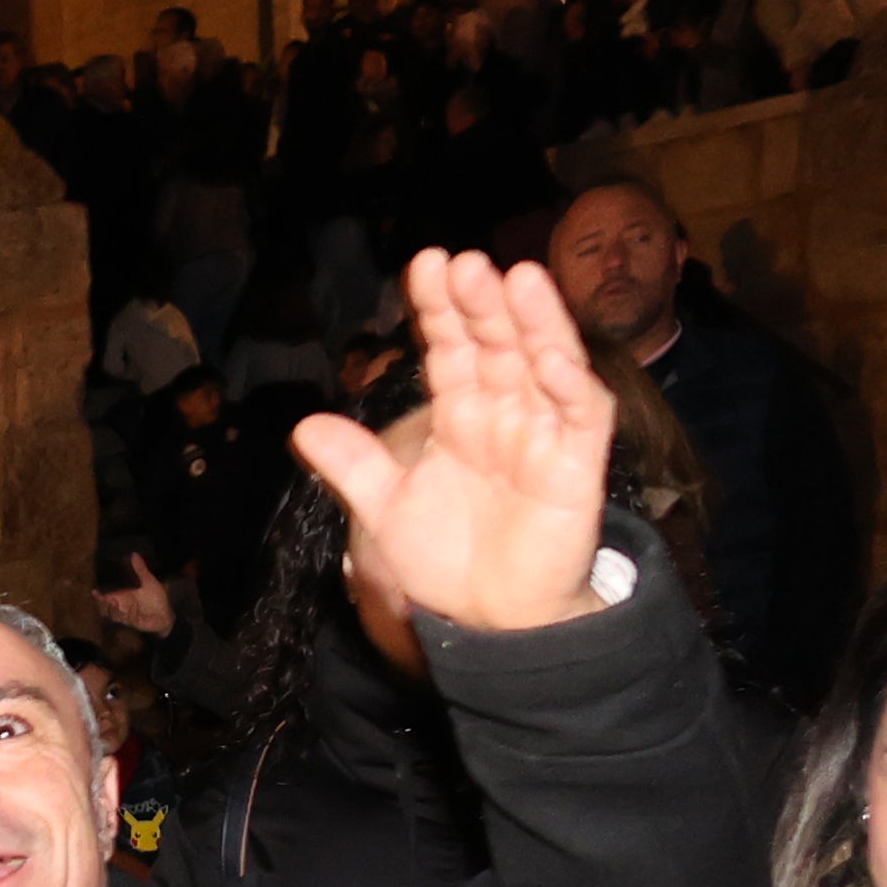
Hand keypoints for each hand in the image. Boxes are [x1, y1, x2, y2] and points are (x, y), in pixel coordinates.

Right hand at [97, 550, 176, 637]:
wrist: (166, 613)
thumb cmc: (156, 598)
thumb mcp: (148, 581)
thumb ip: (140, 569)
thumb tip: (134, 554)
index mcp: (123, 597)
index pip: (106, 598)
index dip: (98, 597)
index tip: (94, 592)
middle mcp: (123, 607)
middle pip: (106, 609)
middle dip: (103, 605)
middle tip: (105, 598)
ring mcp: (128, 616)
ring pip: (115, 615)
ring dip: (114, 610)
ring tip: (113, 601)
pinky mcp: (135, 622)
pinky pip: (129, 619)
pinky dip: (129, 614)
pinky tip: (132, 607)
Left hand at [295, 250, 612, 634]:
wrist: (493, 623)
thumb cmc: (450, 564)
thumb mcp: (388, 511)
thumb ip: (354, 466)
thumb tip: (305, 426)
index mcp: (459, 415)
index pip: (450, 348)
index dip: (438, 309)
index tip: (425, 265)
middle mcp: (503, 413)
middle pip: (495, 344)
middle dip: (480, 304)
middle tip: (463, 263)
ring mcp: (544, 433)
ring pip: (542, 363)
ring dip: (532, 322)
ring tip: (515, 277)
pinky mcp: (577, 463)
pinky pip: (581, 414)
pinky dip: (569, 383)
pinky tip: (552, 356)